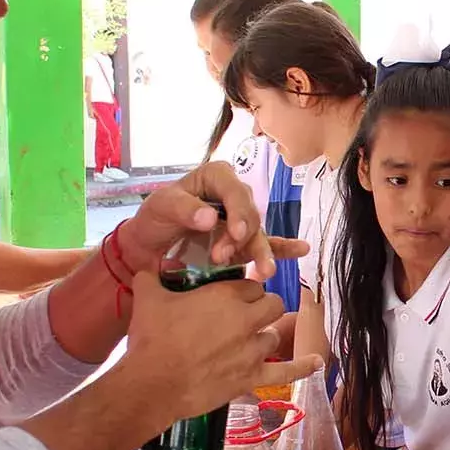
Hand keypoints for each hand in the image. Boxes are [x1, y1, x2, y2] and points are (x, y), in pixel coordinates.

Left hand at [119, 161, 308, 280]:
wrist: (147, 246)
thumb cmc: (155, 218)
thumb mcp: (161, 207)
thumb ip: (184, 209)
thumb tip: (211, 218)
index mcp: (215, 177)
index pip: (234, 189)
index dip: (239, 211)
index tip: (236, 233)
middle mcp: (233, 196)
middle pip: (248, 214)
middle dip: (240, 237)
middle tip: (220, 257)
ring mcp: (239, 220)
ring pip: (257, 234)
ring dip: (261, 252)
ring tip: (265, 272)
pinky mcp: (242, 243)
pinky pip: (265, 244)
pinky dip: (283, 248)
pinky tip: (301, 250)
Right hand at [123, 271, 322, 420]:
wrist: (152, 384)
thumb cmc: (150, 339)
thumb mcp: (148, 298)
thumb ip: (153, 277)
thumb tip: (149, 266)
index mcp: (226, 295)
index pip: (251, 284)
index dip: (242, 291)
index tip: (230, 297)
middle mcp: (246, 319)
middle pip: (271, 305)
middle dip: (260, 307)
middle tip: (242, 316)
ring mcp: (252, 350)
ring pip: (274, 334)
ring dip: (264, 335)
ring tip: (248, 340)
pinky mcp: (252, 377)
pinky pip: (286, 371)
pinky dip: (303, 367)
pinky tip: (317, 362)